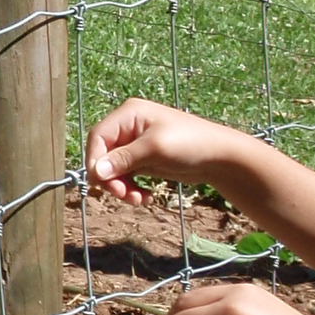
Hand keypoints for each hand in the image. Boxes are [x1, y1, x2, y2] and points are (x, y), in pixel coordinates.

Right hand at [87, 99, 250, 205]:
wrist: (220, 157)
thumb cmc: (190, 144)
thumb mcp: (154, 149)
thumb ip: (123, 159)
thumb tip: (95, 172)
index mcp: (129, 114)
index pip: (98, 137)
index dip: (95, 160)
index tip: (100, 182)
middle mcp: (129, 127)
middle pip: (103, 155)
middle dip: (111, 178)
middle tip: (123, 195)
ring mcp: (135, 144)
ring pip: (112, 169)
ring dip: (121, 187)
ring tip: (138, 199)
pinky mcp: (143, 159)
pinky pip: (125, 176)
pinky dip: (131, 188)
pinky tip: (145, 197)